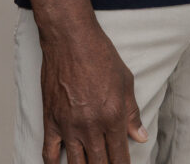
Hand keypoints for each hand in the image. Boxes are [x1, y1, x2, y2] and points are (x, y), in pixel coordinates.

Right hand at [38, 17, 147, 163]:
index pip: (120, 157)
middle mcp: (91, 126)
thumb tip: (140, 136)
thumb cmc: (100, 54)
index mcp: (113, 117)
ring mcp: (68, 126)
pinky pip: (49, 153)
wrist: (70, 38)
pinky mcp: (51, 120)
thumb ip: (133, 112)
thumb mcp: (125, 80)